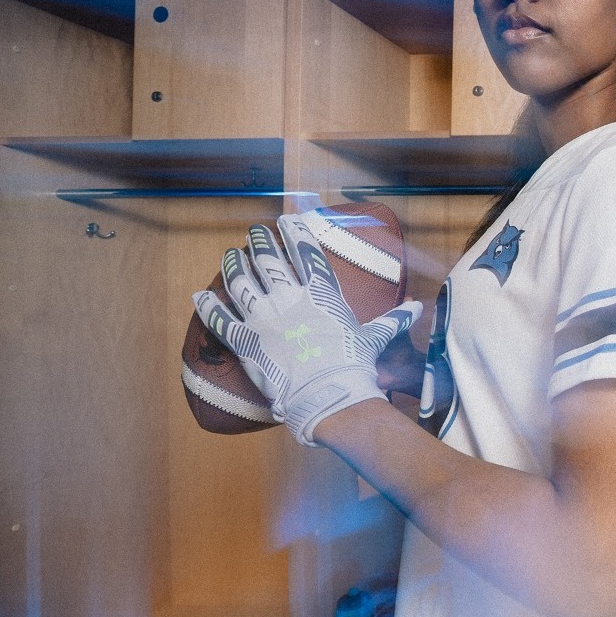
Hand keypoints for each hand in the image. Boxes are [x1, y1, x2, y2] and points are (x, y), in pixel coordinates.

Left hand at [193, 215, 422, 446]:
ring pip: (240, 281)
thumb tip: (416, 309)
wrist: (331, 396)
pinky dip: (207, 307)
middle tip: (254, 233)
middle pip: (268, 259)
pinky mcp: (245, 342)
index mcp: (321, 293)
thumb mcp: (375, 338)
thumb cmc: (356, 366)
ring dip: (232, 265)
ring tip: (230, 255)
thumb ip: (392, 320)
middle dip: (259, 242)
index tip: (286, 220)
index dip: (293, 231)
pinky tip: (199, 296)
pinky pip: (220, 320)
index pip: (304, 251)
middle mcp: (288, 298)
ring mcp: (264, 318)